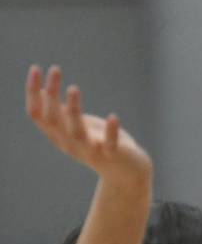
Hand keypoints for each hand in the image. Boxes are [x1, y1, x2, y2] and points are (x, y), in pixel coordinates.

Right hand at [25, 65, 151, 188]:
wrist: (128, 174)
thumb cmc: (100, 145)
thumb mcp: (77, 126)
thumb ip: (61, 113)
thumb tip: (42, 91)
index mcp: (59, 136)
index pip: (37, 115)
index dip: (32, 93)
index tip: (35, 68)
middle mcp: (70, 145)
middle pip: (54, 120)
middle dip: (52, 95)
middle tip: (55, 69)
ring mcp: (91, 151)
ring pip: (76, 132)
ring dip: (73, 111)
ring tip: (73, 88)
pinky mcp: (113, 156)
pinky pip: (110, 145)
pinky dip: (111, 132)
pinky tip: (113, 116)